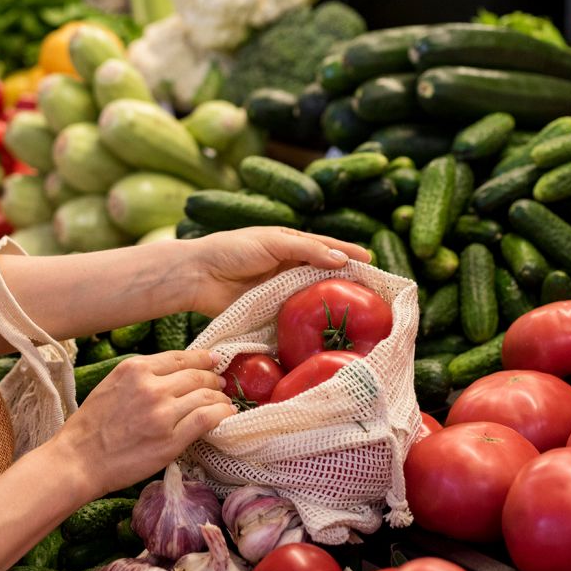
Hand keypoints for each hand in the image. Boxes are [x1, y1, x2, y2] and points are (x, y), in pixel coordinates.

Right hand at [56, 351, 232, 496]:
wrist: (79, 460)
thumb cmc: (90, 427)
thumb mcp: (112, 386)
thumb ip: (141, 377)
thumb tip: (173, 374)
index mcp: (135, 369)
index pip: (180, 358)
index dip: (203, 358)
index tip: (214, 360)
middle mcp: (151, 387)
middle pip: (197, 375)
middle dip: (213, 378)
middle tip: (221, 384)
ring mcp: (163, 413)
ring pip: (206, 395)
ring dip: (220, 398)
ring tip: (224, 402)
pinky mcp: (171, 439)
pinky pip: (207, 419)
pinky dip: (222, 414)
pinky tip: (226, 415)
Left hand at [186, 228, 371, 316]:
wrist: (199, 275)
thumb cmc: (233, 250)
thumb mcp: (273, 242)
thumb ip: (307, 250)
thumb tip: (342, 260)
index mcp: (291, 244)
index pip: (327, 248)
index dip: (349, 254)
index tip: (371, 262)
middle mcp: (289, 267)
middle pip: (324, 274)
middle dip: (347, 281)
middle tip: (372, 292)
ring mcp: (281, 290)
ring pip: (313, 295)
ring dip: (332, 302)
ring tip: (358, 311)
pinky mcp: (271, 311)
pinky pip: (296, 315)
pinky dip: (311, 320)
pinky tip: (327, 328)